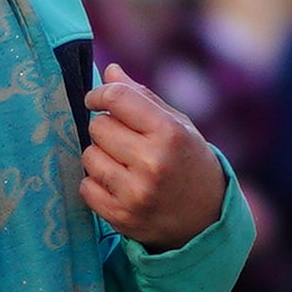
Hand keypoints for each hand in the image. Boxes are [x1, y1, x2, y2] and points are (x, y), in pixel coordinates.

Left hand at [78, 69, 229, 246]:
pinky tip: (117, 185)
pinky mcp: (121, 216)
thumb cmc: (189, 162)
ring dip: (99, 156)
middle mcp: (152, 162)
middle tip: (123, 139)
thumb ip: (143, 98)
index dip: (100, 94)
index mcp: (169, 133)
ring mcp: (136, 192)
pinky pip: (86, 187)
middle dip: (105, 128)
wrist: (206, 219)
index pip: (117, 98)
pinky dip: (96, 184)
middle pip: (98, 127)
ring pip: (89, 156)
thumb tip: (110, 71)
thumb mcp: (178, 126)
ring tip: (122, 163)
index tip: (97, 99)